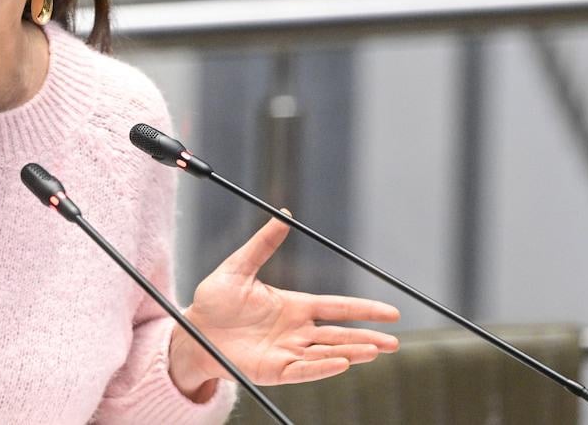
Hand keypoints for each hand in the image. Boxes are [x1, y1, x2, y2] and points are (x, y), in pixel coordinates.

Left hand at [169, 212, 399, 394]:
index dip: (364, 309)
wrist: (192, 332)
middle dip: (368, 338)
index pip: (336, 306)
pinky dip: (323, 368)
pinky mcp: (275, 371)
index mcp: (293, 305)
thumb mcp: (237, 268)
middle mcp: (296, 330)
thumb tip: (282, 215)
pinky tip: (342, 364)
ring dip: (351, 352)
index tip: (391, 312)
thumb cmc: (213, 301)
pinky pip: (304, 371)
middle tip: (395, 342)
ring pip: (327, 353)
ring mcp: (288, 352)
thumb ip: (262, 244)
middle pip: (339, 334)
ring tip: (376, 351)